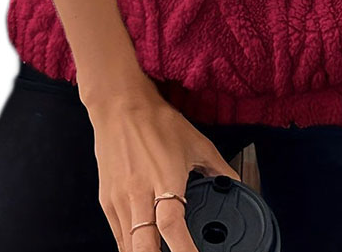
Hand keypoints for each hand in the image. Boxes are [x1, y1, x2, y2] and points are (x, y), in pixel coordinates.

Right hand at [86, 88, 240, 251]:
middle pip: (143, 246)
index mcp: (164, 179)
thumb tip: (235, 183)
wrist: (119, 105)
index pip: (172, 226)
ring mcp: (120, 200)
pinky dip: (130, 247)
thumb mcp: (196, 142)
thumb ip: (218, 167)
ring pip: (128, 246)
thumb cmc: (156, 121)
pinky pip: (118, 236)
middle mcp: (139, 194)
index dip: (184, 249)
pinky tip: (143, 248)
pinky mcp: (106, 201)